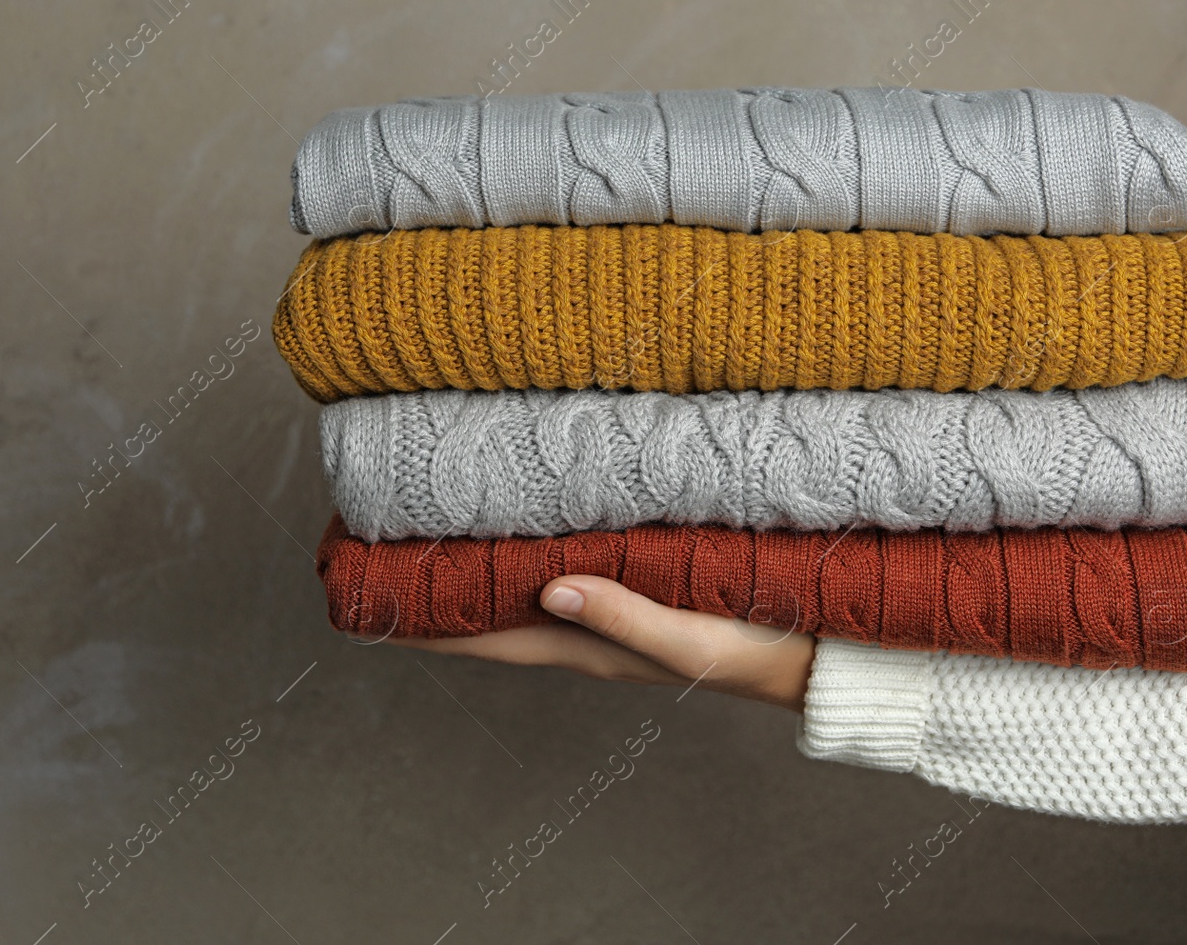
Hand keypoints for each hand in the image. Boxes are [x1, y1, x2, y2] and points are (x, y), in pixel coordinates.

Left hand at [388, 575, 814, 711]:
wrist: (817, 654)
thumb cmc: (755, 648)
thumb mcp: (687, 639)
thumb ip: (621, 617)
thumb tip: (545, 589)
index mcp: (589, 645)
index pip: (485, 636)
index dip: (425, 624)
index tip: (370, 602)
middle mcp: (588, 630)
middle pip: (490, 615)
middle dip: (435, 595)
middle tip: (382, 558)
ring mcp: (610, 613)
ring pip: (520, 594)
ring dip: (474, 574)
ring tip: (430, 541)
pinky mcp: (638, 589)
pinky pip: (561, 574)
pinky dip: (525, 558)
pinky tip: (522, 533)